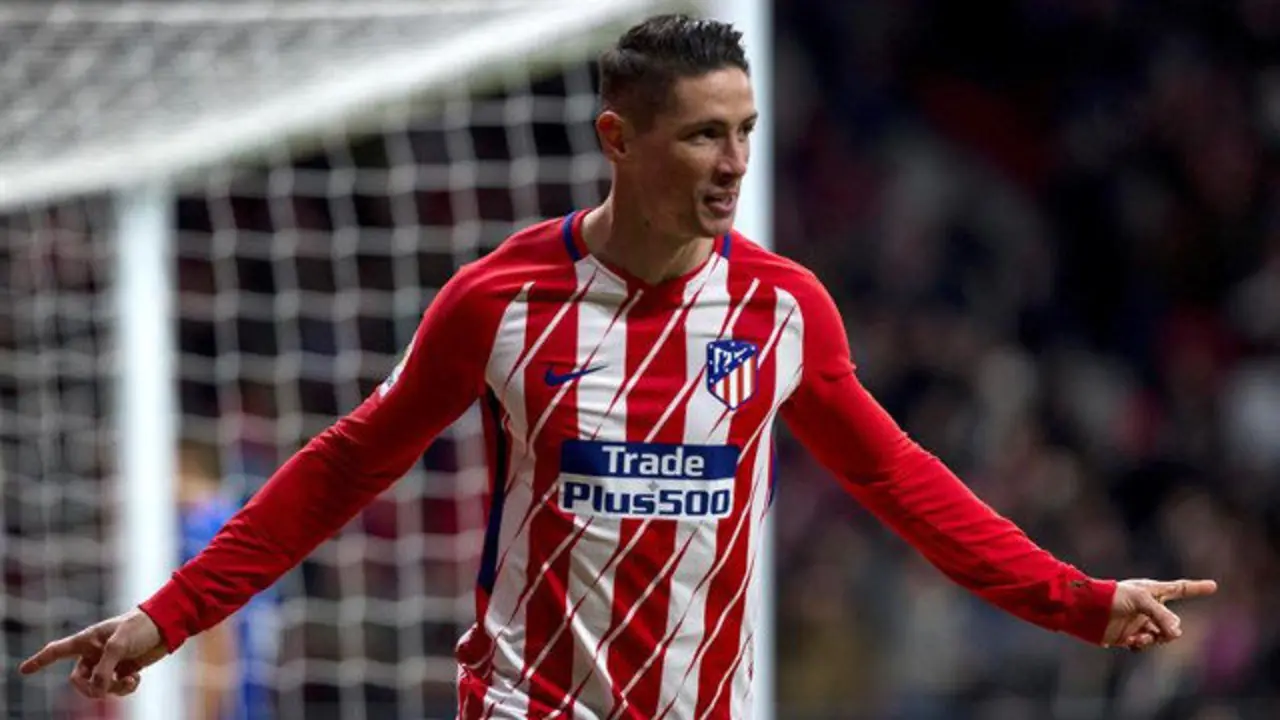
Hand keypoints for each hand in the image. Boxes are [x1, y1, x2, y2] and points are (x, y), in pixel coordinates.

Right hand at [18, 609, 168, 698]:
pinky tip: (136, 679)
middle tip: (103, 689)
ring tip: (128, 682)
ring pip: (98, 687)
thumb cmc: (141, 626)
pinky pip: (116, 688)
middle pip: (78, 680)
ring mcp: (109, 662)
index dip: (40, 661)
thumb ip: (105, 668)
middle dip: (90, 688)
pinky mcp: (124, 669)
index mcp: (88, 639)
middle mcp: (95, 652)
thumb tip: (98, 690)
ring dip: (112, 689)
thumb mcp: (120, 644)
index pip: (58, 651)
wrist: (167, 626)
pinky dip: (125, 688)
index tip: (24, 670)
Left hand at [1102, 578, 1217, 650]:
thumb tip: (1176, 634)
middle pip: (1173, 622)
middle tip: (1163, 632)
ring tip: (1139, 637)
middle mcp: (1148, 606)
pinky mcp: (1129, 635)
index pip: (1180, 589)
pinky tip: (1130, 642)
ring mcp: (1139, 621)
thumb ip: (1162, 615)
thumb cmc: (1112, 597)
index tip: (1214, 585)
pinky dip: (1141, 645)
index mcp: (1152, 591)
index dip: (1197, 588)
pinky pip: (1145, 644)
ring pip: (1161, 636)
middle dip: (1169, 629)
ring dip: (1154, 639)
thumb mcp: (1141, 600)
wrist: (1086, 610)